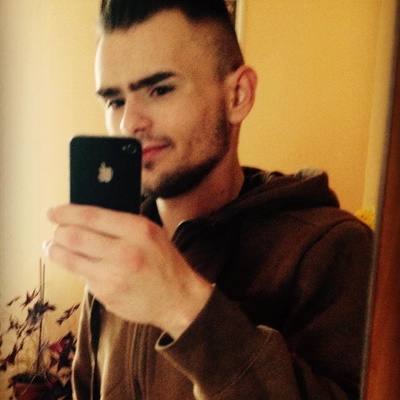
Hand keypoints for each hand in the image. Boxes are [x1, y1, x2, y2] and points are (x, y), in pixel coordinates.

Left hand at [44, 204, 212, 338]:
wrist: (177, 298)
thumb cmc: (164, 261)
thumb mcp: (152, 232)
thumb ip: (122, 224)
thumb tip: (86, 216)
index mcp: (137, 230)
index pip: (91, 216)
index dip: (66, 212)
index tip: (53, 211)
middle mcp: (124, 252)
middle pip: (74, 237)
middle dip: (58, 233)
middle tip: (55, 233)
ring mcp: (113, 277)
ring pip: (70, 260)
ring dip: (56, 251)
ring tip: (53, 247)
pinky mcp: (106, 295)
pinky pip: (82, 277)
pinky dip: (77, 269)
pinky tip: (82, 266)